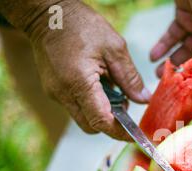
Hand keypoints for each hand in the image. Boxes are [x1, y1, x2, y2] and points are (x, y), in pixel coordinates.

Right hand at [5, 0, 150, 139]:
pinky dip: (91, 103)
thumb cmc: (81, 25)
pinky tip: (100, 85)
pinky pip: (76, 106)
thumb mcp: (114, 48)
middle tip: (127, 110)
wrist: (47, 14)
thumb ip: (130, 78)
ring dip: (102, 113)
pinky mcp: (53, 91)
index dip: (120, 132)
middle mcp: (63, 93)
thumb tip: (143, 100)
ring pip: (83, 118)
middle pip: (91, 126)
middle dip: (112, 124)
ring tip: (114, 91)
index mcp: (79, 82)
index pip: (101, 121)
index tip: (135, 135)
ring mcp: (55, 93)